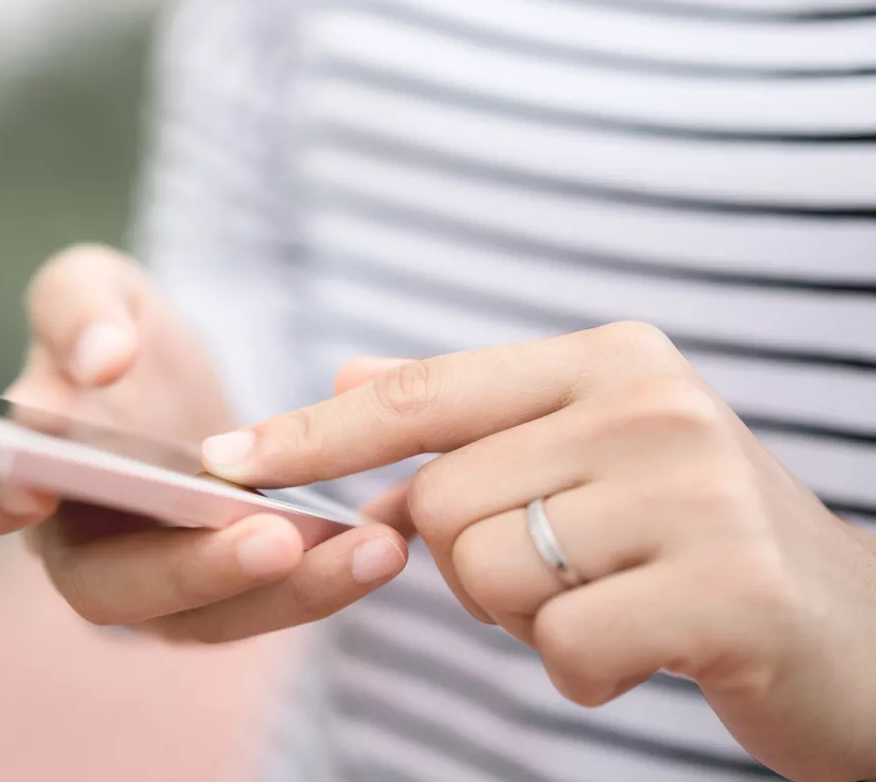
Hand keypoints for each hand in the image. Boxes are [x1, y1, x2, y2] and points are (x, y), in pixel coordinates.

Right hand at [0, 244, 409, 641]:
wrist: (188, 382)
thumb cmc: (122, 332)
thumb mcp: (100, 288)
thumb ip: (79, 307)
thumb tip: (97, 362)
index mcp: (16, 469)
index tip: (31, 486)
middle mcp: (68, 544)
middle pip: (101, 587)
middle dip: (186, 567)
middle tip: (271, 535)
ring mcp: (142, 584)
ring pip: (196, 617)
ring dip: (281, 591)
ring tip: (365, 547)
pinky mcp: (213, 598)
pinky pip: (260, 610)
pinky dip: (319, 584)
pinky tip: (380, 545)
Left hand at [200, 322, 875, 781]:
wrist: (861, 636)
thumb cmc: (692, 543)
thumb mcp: (587, 455)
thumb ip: (469, 414)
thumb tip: (348, 370)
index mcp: (607, 359)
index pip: (421, 391)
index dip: (311, 431)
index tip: (218, 459)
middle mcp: (650, 402)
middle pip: (441, 501)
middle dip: (475, 562)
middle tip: (566, 568)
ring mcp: (695, 488)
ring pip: (486, 574)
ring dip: (530, 617)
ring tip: (614, 599)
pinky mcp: (728, 585)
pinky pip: (561, 646)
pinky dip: (583, 669)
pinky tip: (652, 648)